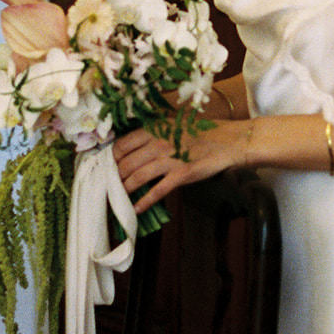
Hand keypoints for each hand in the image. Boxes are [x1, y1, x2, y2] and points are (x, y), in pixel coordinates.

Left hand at [112, 118, 251, 210]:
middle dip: (113, 177)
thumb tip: (133, 148)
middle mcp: (158, 142)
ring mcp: (170, 159)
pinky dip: (144, 201)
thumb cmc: (201, 132)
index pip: (122, 144)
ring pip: (137, 176)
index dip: (110, 157)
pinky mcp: (181, 174)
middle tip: (107, 186)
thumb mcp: (174, 124)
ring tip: (117, 198)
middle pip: (126, 162)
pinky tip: (135, 209)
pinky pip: (157, 191)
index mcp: (155, 128)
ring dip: (124, 189)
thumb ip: (154, 133)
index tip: (105, 167)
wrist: (228, 141)